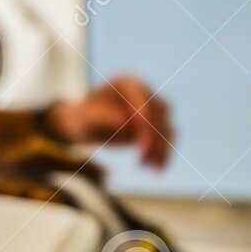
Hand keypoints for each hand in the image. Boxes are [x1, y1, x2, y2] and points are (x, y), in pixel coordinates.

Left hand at [46, 75, 173, 170]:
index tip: (142, 135)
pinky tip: (156, 169)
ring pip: (167, 128)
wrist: (85, 125)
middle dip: (153, 135)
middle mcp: (146, 92)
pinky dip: (164, 154)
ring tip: (150, 167)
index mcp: (128, 82)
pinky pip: (167, 140)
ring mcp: (154, 109)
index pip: (141, 96)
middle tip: (142, 156)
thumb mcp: (86, 116)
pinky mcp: (157, 126)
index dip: (144, 114)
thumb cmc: (83, 117)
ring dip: (162, 148)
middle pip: (159, 113)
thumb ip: (104, 115)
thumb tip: (127, 121)